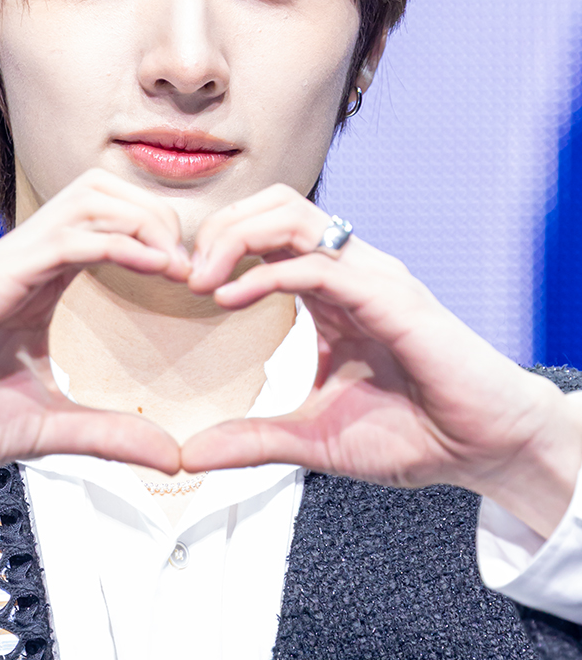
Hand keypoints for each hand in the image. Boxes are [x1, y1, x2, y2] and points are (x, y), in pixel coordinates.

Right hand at [0, 170, 185, 532]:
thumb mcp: (47, 429)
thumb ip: (109, 436)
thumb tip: (172, 457)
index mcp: (40, 279)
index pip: (109, 221)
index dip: (159, 236)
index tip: (195, 279)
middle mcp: (26, 257)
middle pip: (105, 190)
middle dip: (160, 214)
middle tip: (192, 266)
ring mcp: (8, 261)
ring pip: (89, 196)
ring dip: (145, 220)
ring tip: (176, 265)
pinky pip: (66, 237)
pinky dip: (119, 242)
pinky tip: (153, 268)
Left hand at [182, 185, 581, 537]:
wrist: (483, 450)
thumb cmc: (413, 433)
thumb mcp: (312, 439)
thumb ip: (252, 439)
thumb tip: (189, 454)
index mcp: (331, 289)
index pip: (267, 231)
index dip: (217, 245)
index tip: (176, 283)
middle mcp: (350, 269)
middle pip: (273, 206)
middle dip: (219, 228)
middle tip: (182, 273)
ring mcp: (371, 277)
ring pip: (292, 216)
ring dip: (236, 237)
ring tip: (202, 280)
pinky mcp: (390, 297)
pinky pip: (319, 264)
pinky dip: (267, 273)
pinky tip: (231, 298)